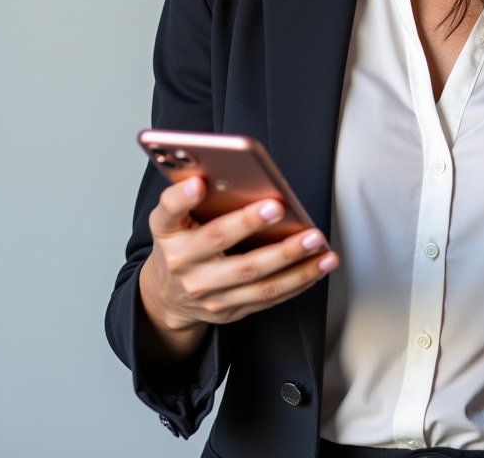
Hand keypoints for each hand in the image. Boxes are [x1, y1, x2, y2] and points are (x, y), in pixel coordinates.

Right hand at [137, 176, 338, 360]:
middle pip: (219, 243)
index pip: (169, 213)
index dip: (182, 198)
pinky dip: (297, 281)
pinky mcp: (229, 310)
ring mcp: (208, 293)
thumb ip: (194, 196)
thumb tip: (232, 173)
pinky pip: (268, 297)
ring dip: (291, 261)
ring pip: (254, 278)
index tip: (198, 183)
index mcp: (169, 234)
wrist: (166, 296)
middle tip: (279, 206)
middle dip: (251, 223)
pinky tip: (317, 265)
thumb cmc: (180, 244)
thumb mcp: (175, 218)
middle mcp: (184, 265)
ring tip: (316, 241)